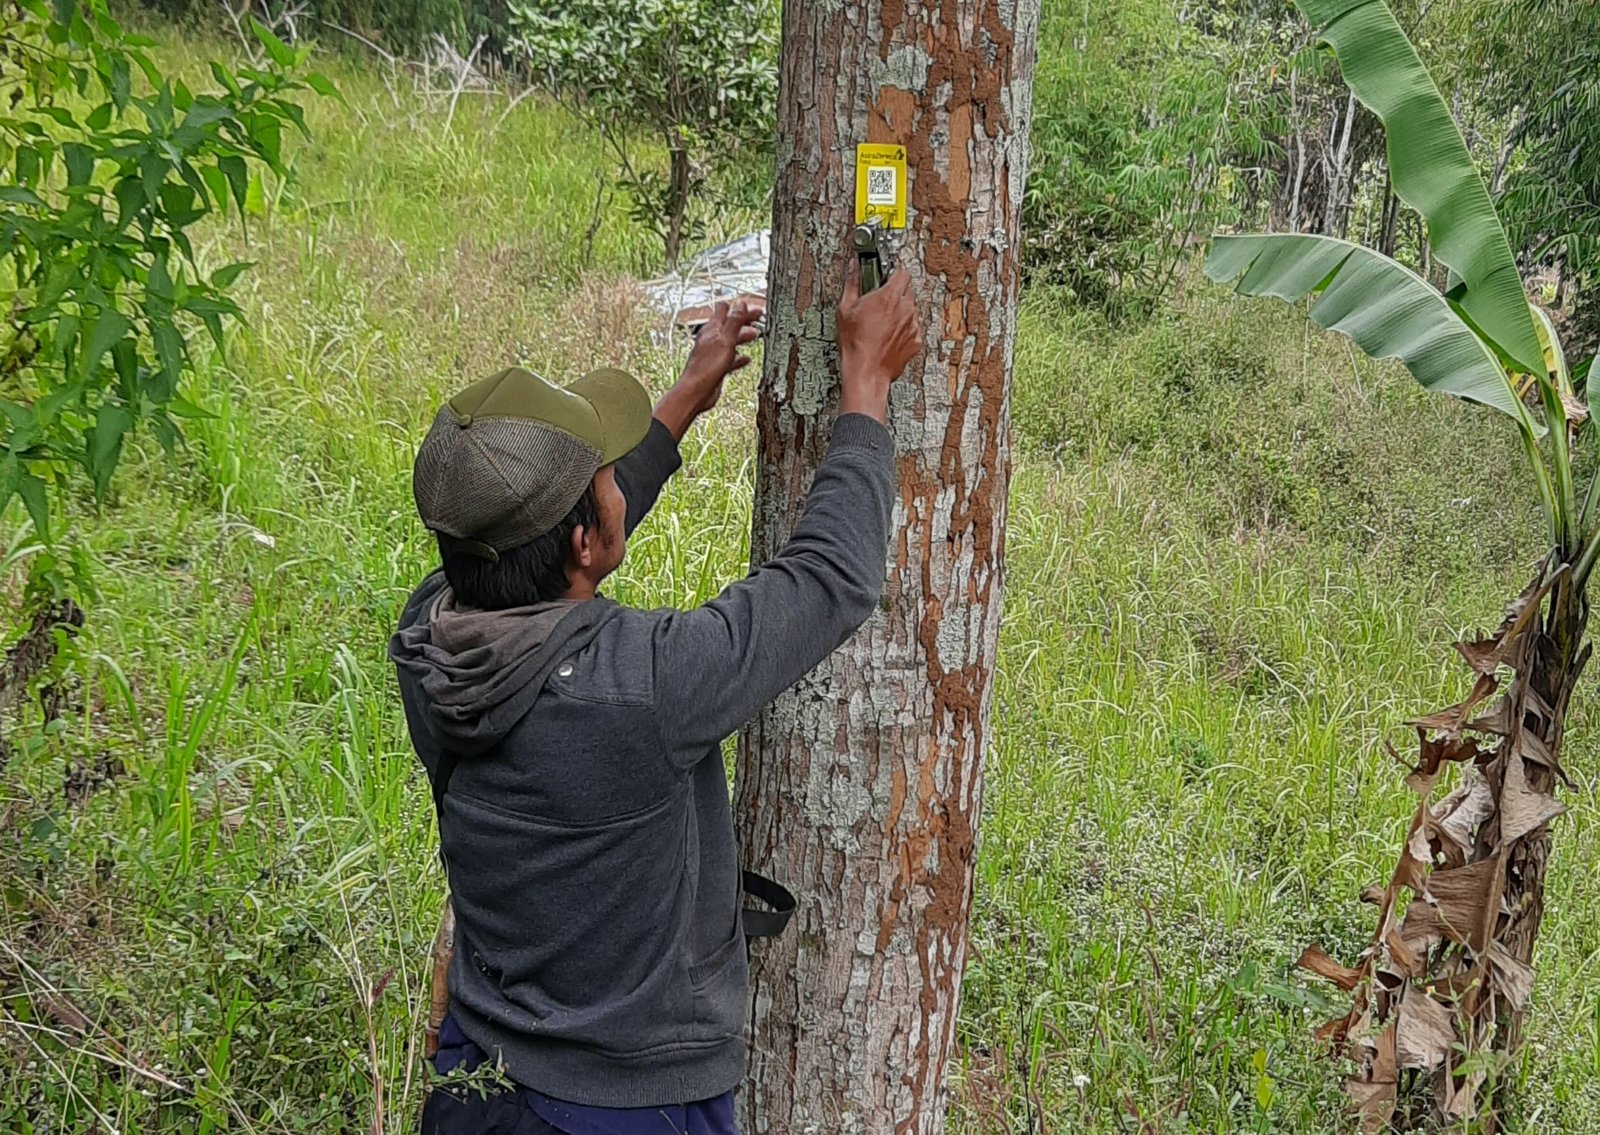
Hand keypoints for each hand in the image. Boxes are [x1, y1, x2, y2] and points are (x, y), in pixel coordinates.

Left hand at [682, 298, 765, 406]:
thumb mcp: (725, 340)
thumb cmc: (707, 368)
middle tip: (759, 318)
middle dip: (744, 320)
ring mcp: (713, 353)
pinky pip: (730, 359)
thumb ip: (734, 322)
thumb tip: (741, 304)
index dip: (740, 307)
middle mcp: (711, 339)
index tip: (754, 309)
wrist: (696, 391)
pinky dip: (739, 357)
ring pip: (731, 340)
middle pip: (730, 324)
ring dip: (743, 336)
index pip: (724, 309)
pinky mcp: (716, 367)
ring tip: (756, 334)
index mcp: (712, 329)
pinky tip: (746, 359)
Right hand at [837, 263, 920, 423]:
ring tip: (883, 323)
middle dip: (896, 291)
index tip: (887, 274)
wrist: (867, 372)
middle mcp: (905, 309)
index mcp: (888, 297)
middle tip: (881, 300)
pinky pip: (913, 328)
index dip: (894, 272)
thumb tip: (854, 267)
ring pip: (911, 309)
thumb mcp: (846, 309)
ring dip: (900, 312)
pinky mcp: (916, 340)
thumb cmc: (855, 344)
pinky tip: (888, 336)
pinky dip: (903, 329)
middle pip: (908, 290)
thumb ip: (853, 283)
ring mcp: (913, 325)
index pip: (902, 272)